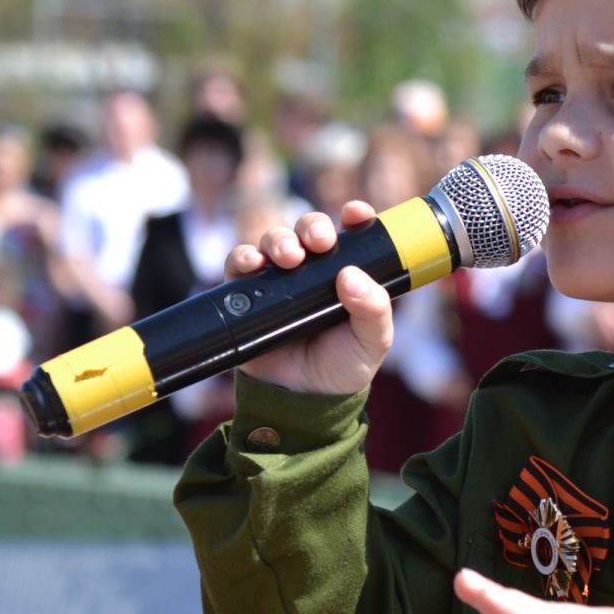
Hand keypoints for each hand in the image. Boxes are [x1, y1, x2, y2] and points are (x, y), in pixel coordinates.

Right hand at [229, 202, 391, 394]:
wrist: (302, 400)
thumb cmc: (342, 366)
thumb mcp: (371, 342)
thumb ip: (373, 310)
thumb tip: (350, 275)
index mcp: (347, 272)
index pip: (352, 234)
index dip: (355, 216)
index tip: (355, 214)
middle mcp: (313, 269)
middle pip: (309, 229)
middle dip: (312, 226)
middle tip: (318, 242)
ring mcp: (279, 279)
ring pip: (275, 240)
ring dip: (280, 240)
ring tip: (288, 258)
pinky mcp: (248, 293)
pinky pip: (240, 264)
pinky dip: (244, 257)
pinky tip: (253, 264)